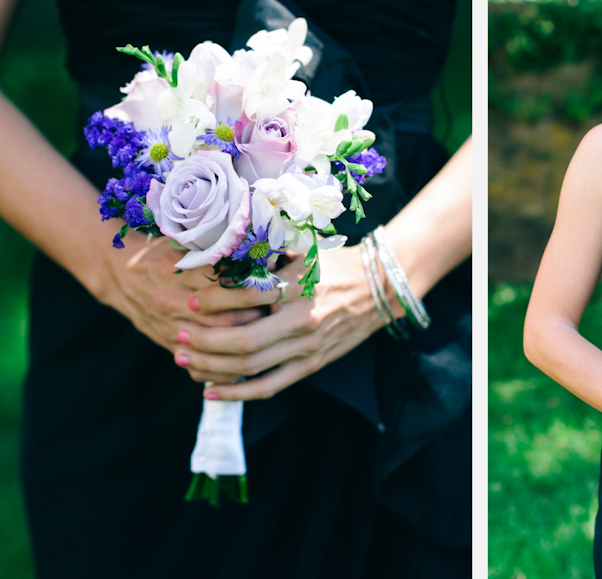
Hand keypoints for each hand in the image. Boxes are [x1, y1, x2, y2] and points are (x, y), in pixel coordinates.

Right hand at [98, 230, 263, 356]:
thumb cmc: (163, 252)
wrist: (118, 273)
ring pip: (215, 345)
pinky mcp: (169, 344)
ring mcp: (171, 327)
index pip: (226, 286)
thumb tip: (270, 255)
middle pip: (226, 320)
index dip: (256, 290)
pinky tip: (249, 365)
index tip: (279, 286)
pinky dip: (224, 370)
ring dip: (246, 344)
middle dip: (258, 320)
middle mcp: (174, 302)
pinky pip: (199, 366)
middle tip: (283, 317)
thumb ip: (223, 251)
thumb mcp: (188, 243)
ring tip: (273, 336)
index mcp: (180, 271)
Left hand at [170, 244, 385, 399]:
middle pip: (244, 341)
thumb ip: (267, 259)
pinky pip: (269, 386)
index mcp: (299, 287)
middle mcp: (303, 319)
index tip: (191, 303)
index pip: (249, 297)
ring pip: (251, 367)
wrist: (379, 288)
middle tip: (178, 337)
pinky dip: (238, 393)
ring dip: (212, 368)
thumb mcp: (303, 253)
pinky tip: (212, 391)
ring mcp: (308, 346)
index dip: (215, 303)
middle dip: (204, 342)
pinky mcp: (311, 365)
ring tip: (184, 362)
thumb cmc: (336, 265)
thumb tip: (222, 256)